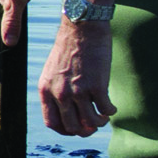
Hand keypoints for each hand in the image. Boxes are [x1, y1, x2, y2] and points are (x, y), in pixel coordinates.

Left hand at [39, 16, 112, 134]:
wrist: (81, 26)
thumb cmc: (70, 45)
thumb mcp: (53, 69)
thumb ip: (56, 88)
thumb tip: (67, 107)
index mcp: (46, 89)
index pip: (52, 123)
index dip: (65, 130)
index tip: (76, 128)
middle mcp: (60, 93)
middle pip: (72, 127)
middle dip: (84, 131)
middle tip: (93, 125)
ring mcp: (78, 91)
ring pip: (90, 123)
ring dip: (100, 123)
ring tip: (105, 116)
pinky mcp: (96, 85)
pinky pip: (105, 109)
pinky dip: (111, 112)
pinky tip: (112, 107)